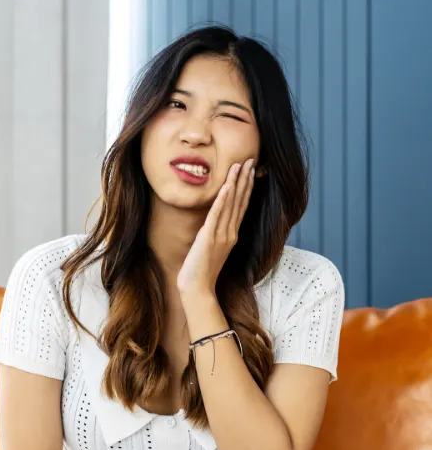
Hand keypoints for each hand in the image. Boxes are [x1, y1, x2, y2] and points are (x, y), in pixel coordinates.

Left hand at [177, 158, 254, 295]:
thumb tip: (214, 222)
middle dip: (245, 180)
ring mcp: (221, 236)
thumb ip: (216, 234)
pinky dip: (222, 200)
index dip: (246, 187)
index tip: (250, 171)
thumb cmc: (202, 271)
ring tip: (240, 166)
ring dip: (236, 183)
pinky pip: (217, 215)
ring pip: (231, 205)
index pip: (241, 206)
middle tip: (251, 160)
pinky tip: (226, 186)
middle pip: (240, 202)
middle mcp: (230, 233)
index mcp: (231, 235)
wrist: (198, 289)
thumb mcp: (212, 248)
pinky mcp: (209, 238)